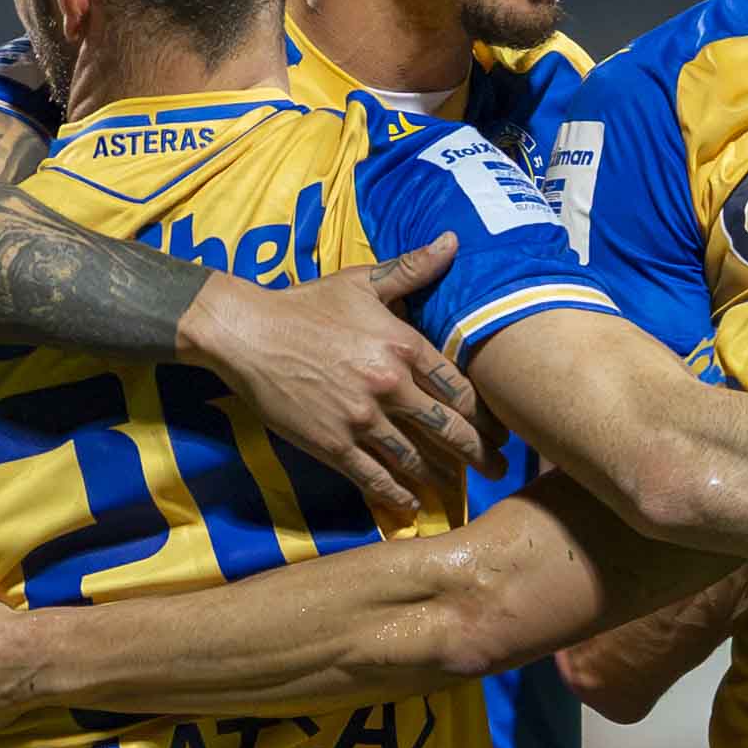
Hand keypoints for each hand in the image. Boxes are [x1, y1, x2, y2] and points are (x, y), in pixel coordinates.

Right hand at [177, 250, 483, 526]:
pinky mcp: (333, 444)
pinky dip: (397, 495)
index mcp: (403, 346)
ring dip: (441, 477)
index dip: (484, 414)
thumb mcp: (362, 282)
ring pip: (415, 458)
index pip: (459, 388)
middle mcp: (389, 385)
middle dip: (478, 452)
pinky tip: (412, 505)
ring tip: (457, 487)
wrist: (249, 334)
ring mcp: (361, 419)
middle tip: (497, 468)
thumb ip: (412, 269)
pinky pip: (374, 478)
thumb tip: (453, 242)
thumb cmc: (306, 305)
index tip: (498, 428)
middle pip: (447, 429)